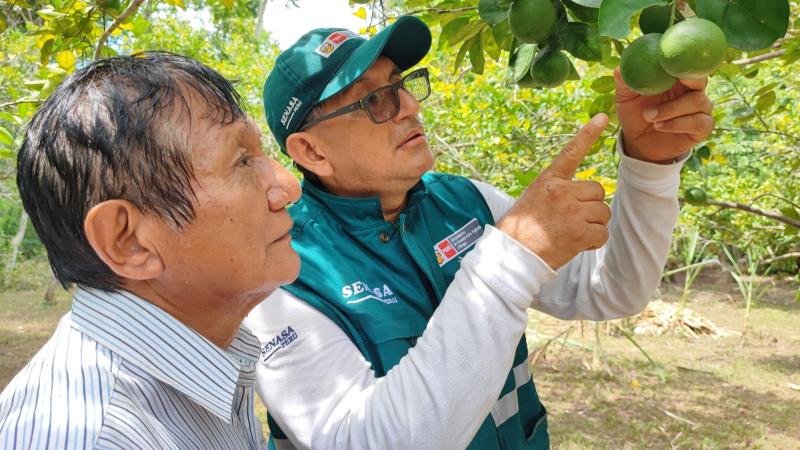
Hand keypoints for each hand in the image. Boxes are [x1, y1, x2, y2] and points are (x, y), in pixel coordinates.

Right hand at [497, 114, 610, 269]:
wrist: (512, 256)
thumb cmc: (519, 230)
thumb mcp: (532, 199)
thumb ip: (556, 192)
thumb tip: (581, 195)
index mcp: (549, 181)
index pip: (571, 152)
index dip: (588, 134)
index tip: (602, 117)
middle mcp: (562, 192)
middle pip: (598, 191)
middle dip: (591, 206)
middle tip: (573, 220)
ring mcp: (573, 212)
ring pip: (603, 212)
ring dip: (594, 224)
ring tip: (572, 233)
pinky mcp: (580, 232)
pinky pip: (602, 233)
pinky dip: (594, 241)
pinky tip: (577, 244)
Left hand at [614, 67, 714, 163]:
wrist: (638, 143)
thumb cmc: (635, 114)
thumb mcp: (626, 98)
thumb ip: (625, 82)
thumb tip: (619, 69)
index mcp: (676, 78)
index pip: (687, 63)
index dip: (684, 60)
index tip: (674, 59)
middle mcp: (692, 90)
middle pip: (701, 78)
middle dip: (690, 79)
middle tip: (675, 81)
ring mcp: (700, 108)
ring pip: (697, 101)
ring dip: (671, 109)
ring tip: (649, 116)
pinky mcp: (702, 127)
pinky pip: (700, 122)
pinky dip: (678, 124)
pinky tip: (660, 127)